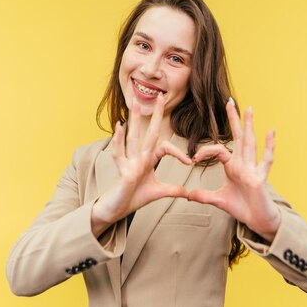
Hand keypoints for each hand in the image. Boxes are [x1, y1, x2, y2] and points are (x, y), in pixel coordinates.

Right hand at [91, 95, 190, 235]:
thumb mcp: (157, 192)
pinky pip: (119, 153)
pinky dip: (118, 140)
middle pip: (149, 132)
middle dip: (155, 115)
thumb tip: (188, 193)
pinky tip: (119, 126)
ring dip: (135, 120)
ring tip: (135, 104)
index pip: (165, 148)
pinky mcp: (121, 170)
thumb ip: (172, 190)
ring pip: (133, 137)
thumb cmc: (133, 197)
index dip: (178, 153)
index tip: (190, 163)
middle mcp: (138, 157)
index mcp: (148, 159)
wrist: (116, 210)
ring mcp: (129, 162)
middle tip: (160, 96)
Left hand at [188, 98, 280, 241]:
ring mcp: (253, 169)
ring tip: (248, 109)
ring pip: (250, 143)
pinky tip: (270, 131)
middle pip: (238, 137)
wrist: (257, 221)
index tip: (192, 159)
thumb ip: (204, 196)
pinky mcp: (260, 178)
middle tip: (229, 100)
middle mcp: (243, 163)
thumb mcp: (219, 201)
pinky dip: (269, 146)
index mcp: (233, 166)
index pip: (218, 150)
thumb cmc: (242, 208)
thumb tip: (188, 195)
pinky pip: (265, 160)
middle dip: (233, 119)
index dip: (205, 152)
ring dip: (248, 126)